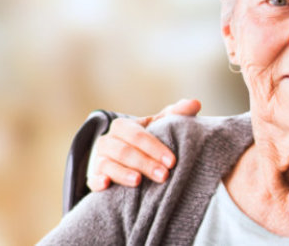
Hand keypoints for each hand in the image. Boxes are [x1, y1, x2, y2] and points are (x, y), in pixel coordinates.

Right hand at [86, 99, 200, 190]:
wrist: (124, 158)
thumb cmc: (146, 141)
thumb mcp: (159, 126)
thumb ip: (176, 115)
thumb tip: (195, 103)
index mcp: (122, 127)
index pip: (137, 135)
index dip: (154, 147)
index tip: (172, 161)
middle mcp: (107, 142)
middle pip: (123, 151)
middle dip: (144, 163)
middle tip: (164, 175)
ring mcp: (99, 160)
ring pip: (107, 164)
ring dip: (123, 173)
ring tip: (139, 181)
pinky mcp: (94, 177)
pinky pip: (92, 179)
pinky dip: (97, 181)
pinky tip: (106, 185)